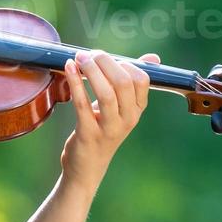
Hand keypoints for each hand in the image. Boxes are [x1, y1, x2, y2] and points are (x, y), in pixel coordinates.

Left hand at [60, 48, 159, 185]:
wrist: (87, 167)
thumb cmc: (103, 130)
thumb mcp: (120, 107)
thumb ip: (132, 82)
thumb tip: (152, 58)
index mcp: (137, 110)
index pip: (142, 79)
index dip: (124, 63)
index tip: (105, 58)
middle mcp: (128, 119)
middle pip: (124, 83)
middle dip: (105, 63)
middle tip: (88, 54)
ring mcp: (109, 128)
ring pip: (106, 93)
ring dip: (91, 71)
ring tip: (79, 58)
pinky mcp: (88, 134)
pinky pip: (82, 104)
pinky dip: (75, 82)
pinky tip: (68, 68)